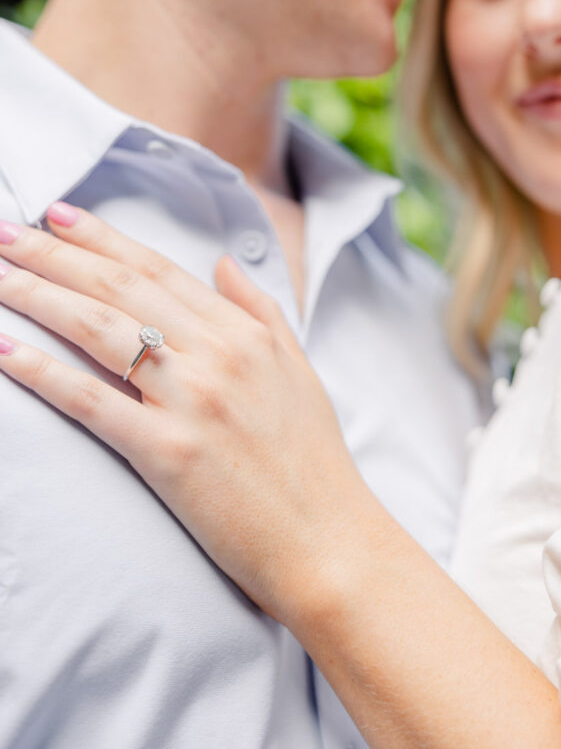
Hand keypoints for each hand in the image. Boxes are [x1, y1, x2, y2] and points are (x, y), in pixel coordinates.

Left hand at [0, 205, 367, 619]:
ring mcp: (193, 400)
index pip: (158, 269)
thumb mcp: (299, 369)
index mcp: (246, 333)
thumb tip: (223, 262)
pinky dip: (42, 372)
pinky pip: (90, 401)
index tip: (58, 215)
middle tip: (5, 233)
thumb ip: (261, 309)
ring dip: (38, 296)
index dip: (102, 237)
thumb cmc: (314, 462)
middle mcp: (218, 355)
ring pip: (98, 330)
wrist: (330, 542)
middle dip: (55, 254)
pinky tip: (4, 349)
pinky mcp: (169, 453)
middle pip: (119, 288)